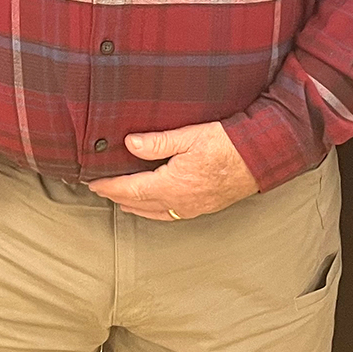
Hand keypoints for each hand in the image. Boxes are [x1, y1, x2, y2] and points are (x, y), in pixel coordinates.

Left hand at [87, 121, 259, 220]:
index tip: (92, 183)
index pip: (130, 190)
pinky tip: (151, 206)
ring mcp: (192, 209)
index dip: (108, 187)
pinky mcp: (202, 208)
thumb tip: (129, 143)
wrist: (261, 158)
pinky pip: (169, 215)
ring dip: (133, 206)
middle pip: (138, 205)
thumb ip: (157, 142)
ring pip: (153, 213)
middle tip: (99, 190)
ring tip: (119, 199)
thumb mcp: (189, 136)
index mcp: (172, 186)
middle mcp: (179, 203)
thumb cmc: (228, 144)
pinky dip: (152, 211)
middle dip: (116, 197)